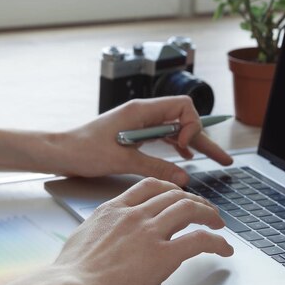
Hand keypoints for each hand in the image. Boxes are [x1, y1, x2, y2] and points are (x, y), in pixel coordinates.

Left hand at [41, 96, 232, 185]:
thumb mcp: (123, 161)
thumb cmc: (83, 150)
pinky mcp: (134, 134)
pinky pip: (163, 136)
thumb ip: (156, 166)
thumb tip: (183, 177)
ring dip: (193, 143)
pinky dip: (176, 146)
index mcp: (141, 112)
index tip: (184, 147)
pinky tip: (184, 157)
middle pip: (183, 119)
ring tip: (212, 160)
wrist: (60, 151)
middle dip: (204, 138)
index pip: (182, 107)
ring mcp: (139, 123)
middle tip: (224, 159)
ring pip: (175, 129)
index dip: (190, 125)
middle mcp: (143, 114)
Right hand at [53, 178, 233, 284]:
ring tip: (218, 223)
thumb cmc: (71, 272)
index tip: (179, 195)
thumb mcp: (84, 236)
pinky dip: (217, 242)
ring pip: (190, 209)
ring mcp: (150, 232)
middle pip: (174, 195)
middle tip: (204, 210)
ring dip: (209, 214)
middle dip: (194, 200)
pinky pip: (199, 240)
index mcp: (114, 209)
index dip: (171, 188)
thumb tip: (107, 233)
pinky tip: (224, 248)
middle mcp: (135, 214)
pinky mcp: (163, 255)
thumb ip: (103, 228)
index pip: (150, 186)